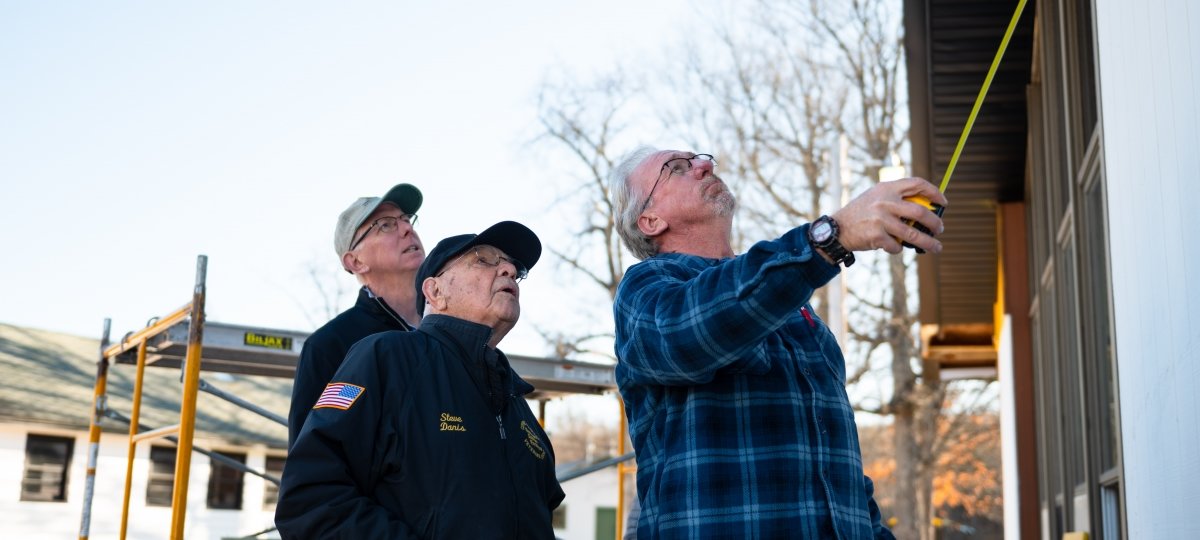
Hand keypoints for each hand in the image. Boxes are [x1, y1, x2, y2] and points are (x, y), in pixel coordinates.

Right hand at [830, 177, 947, 253]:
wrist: (837, 228)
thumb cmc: (861, 213)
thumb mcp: (876, 196)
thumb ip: (896, 198)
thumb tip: (926, 209)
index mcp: (887, 188)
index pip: (917, 184)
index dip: (934, 192)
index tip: (943, 202)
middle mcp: (885, 202)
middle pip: (920, 212)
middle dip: (935, 223)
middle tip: (940, 229)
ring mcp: (880, 220)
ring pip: (913, 234)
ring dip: (928, 243)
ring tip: (936, 247)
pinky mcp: (876, 236)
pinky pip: (897, 246)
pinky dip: (899, 249)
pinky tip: (895, 248)